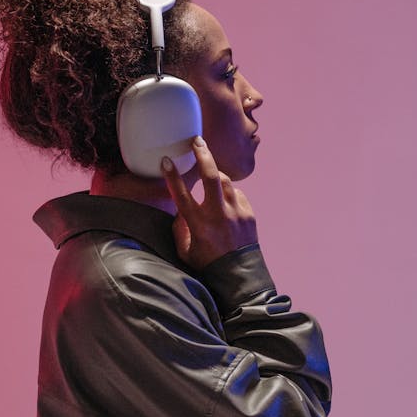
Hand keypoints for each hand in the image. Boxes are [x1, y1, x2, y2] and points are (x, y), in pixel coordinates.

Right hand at [162, 137, 257, 269]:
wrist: (240, 275)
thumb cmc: (209, 264)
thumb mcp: (185, 251)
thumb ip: (179, 229)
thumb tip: (179, 213)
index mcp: (198, 223)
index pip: (181, 194)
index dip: (172, 175)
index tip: (166, 160)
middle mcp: (218, 214)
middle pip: (211, 176)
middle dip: (203, 155)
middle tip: (197, 141)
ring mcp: (236, 212)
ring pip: (226, 181)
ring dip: (216, 175)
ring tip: (209, 174)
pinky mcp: (249, 214)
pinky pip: (237, 194)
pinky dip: (229, 194)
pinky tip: (225, 202)